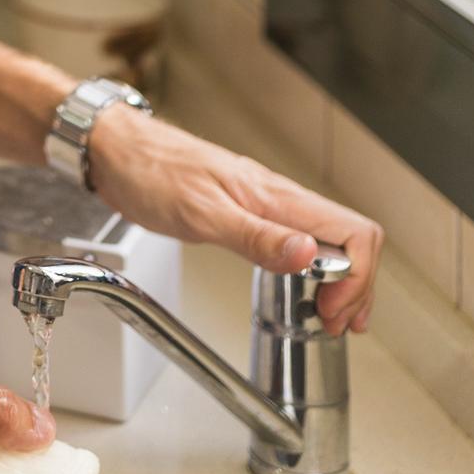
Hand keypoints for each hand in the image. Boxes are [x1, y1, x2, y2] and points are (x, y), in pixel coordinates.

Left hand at [86, 106, 382, 335]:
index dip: (356, 277)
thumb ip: (255, 236)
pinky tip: (304, 290)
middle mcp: (278, 200)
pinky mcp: (247, 215)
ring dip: (341, 281)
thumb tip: (308, 255)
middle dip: (357, 285)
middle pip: (352, 240)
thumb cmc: (150, 171)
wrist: (116, 151)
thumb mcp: (200, 213)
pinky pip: (299, 243)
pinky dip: (314, 272)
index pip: (354, 232)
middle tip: (337, 323)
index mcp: (276, 197)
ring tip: (331, 316)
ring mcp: (265, 207)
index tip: (331, 310)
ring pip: (329, 242)